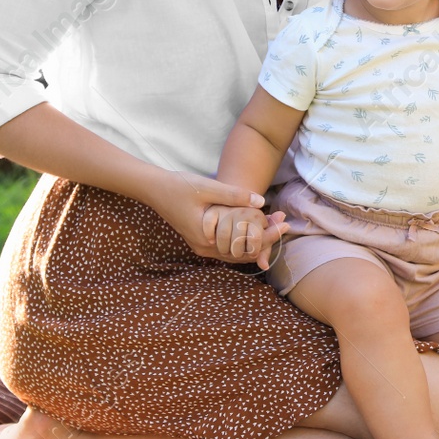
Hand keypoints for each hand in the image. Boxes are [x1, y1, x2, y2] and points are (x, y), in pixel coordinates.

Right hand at [147, 170, 283, 266]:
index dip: (267, 235)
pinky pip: (227, 246)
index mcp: (207, 239)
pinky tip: (253, 227)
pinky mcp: (200, 240)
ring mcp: (201, 246)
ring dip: (254, 239)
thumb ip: (234, 195)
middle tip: (284, 223)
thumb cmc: (179, 186)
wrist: (154, 189)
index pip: (245, 245)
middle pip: (242, 252)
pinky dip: (242, 239)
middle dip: (265, 239)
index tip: (284, 222)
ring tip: (274, 224)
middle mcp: (205, 248)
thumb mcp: (208, 188)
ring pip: (235, 251)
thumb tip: (262, 201)